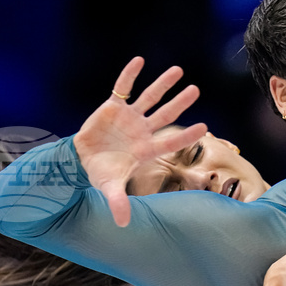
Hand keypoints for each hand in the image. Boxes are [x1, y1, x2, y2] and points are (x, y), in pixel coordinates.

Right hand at [72, 57, 206, 226]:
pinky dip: (130, 75)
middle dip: (180, 102)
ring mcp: (129, 118)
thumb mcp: (109, 188)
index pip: (170, 141)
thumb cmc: (101, 174)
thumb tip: (123, 224)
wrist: (81, 161)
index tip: (204, 127)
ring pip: (149, 97)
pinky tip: (139, 61)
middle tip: (196, 90)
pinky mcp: (113, 107)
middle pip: (165, 114)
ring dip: (162, 84)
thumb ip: (118, 203)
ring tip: (178, 70)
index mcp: (145, 149)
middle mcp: (142, 131)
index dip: (186, 135)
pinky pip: (123, 88)